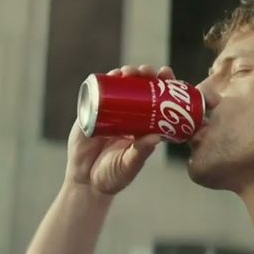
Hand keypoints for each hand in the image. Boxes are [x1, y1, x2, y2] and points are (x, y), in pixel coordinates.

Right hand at [63, 65, 175, 195]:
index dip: (164, 85)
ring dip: (127, 74)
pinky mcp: (91, 112)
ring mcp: (110, 112)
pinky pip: (99, 92)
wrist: (85, 182)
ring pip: (121, 86)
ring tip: (129, 72)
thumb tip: (157, 137)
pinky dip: (105, 81)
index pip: (158, 100)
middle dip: (145, 74)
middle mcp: (130, 115)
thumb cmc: (112, 176)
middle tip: (147, 72)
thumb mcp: (129, 165)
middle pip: (140, 87)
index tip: (168, 75)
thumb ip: (140, 153)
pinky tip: (112, 75)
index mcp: (145, 126)